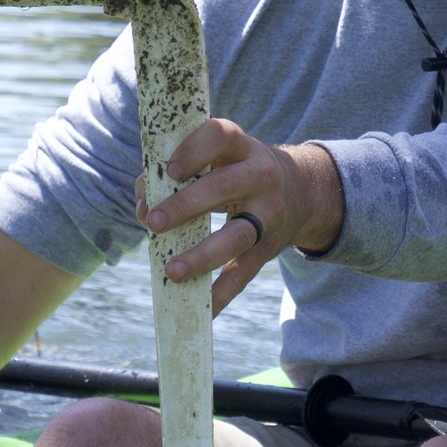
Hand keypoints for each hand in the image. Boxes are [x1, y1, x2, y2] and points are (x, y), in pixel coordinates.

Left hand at [138, 118, 343, 315]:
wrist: (302, 190)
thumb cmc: (238, 170)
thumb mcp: (221, 158)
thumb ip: (178, 173)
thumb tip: (144, 207)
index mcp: (243, 147)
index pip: (221, 136)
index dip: (195, 150)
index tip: (170, 169)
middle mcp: (261, 176)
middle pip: (224, 187)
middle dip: (185, 205)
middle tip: (153, 222)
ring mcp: (267, 214)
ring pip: (236, 237)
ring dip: (202, 255)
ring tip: (171, 270)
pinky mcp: (267, 248)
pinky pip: (243, 274)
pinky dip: (220, 294)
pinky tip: (201, 310)